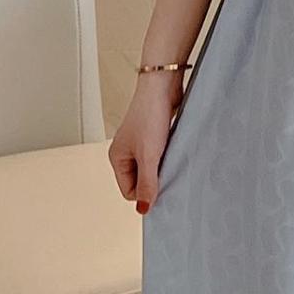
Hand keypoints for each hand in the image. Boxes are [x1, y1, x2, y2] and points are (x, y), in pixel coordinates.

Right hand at [109, 73, 182, 213]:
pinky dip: (168, 156)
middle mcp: (126, 152)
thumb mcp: (149, 155)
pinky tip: (176, 151)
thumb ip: (147, 183)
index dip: (145, 193)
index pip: (129, 190)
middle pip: (141, 180)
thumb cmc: (150, 115)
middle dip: (155, 180)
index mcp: (117, 158)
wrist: (163, 85)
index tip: (162, 189)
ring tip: (172, 159)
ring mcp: (141, 144)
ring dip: (163, 167)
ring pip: (152, 168)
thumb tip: (143, 208)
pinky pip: (161, 156)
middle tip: (170, 174)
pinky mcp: (155, 136)